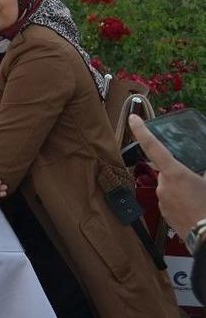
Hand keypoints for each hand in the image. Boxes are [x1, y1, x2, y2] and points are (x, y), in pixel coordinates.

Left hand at [129, 115, 205, 235]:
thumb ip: (203, 172)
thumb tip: (201, 170)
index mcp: (175, 174)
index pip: (153, 147)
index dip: (141, 131)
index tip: (132, 118)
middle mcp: (163, 185)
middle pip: (167, 172)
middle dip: (180, 175)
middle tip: (198, 185)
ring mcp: (162, 201)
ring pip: (170, 188)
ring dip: (181, 190)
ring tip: (199, 200)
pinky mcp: (164, 214)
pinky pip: (170, 201)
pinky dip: (180, 202)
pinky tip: (194, 209)